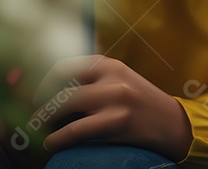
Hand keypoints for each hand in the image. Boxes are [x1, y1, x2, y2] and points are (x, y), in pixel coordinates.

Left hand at [33, 55, 192, 160]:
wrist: (172, 123)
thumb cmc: (140, 103)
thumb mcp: (119, 81)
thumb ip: (92, 80)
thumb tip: (50, 89)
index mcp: (109, 64)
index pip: (64, 66)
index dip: (43, 82)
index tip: (35, 96)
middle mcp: (111, 77)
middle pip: (61, 87)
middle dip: (41, 104)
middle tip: (34, 117)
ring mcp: (115, 99)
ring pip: (65, 105)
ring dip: (45, 120)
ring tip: (40, 130)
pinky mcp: (118, 122)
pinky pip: (76, 130)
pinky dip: (58, 138)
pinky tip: (51, 144)